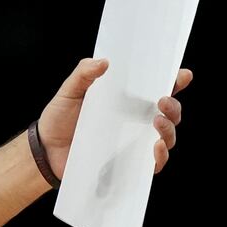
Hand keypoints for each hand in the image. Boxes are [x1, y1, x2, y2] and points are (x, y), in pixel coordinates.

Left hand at [37, 59, 191, 177]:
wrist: (44, 150)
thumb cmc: (58, 119)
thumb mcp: (69, 92)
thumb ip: (83, 74)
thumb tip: (103, 61)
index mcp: (127, 101)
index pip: (157, 89)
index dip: (175, 82)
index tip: (182, 75)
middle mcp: (136, 122)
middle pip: (170, 114)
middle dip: (174, 107)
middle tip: (162, 101)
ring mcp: (134, 143)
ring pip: (167, 137)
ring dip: (169, 129)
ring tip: (157, 121)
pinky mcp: (128, 164)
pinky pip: (153, 163)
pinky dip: (160, 156)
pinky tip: (155, 146)